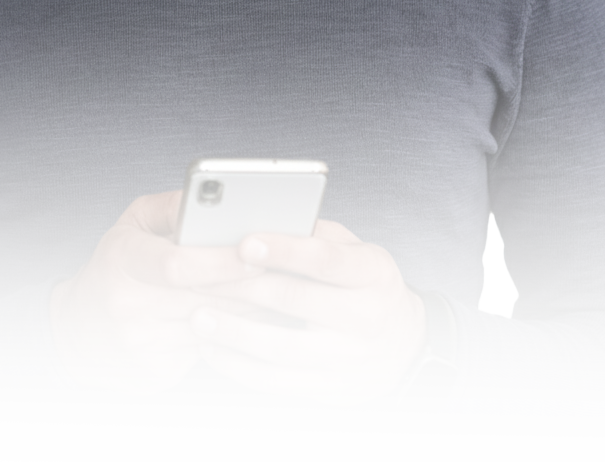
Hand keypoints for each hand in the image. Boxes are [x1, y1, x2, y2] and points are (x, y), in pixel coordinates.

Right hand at [49, 191, 283, 395]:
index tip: (258, 251)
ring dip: (255, 311)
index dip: (222, 260)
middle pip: (204, 296)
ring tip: (286, 293)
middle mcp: (130, 304)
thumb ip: (171, 207)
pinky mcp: (158, 372)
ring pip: (215, 326)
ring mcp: (144, 343)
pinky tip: (262, 323)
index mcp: (123, 260)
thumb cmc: (114, 267)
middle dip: (251, 284)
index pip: (177, 263)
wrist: (74, 335)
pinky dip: (240, 335)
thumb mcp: (131, 224)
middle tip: (290, 271)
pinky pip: (210, 350)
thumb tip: (214, 199)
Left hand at [188, 220, 427, 406]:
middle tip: (200, 276)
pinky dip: (239, 368)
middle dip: (242, 287)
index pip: (323, 259)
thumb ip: (316, 235)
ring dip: (234, 333)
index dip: (283, 249)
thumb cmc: (367, 286)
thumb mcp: (357, 252)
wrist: (406, 348)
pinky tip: (212, 350)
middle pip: (294, 299)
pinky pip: (277, 382)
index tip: (244, 243)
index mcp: (371, 273)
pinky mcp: (329, 388)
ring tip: (198, 317)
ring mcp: (347, 357)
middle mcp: (364, 316)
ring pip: (281, 347)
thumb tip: (262, 217)